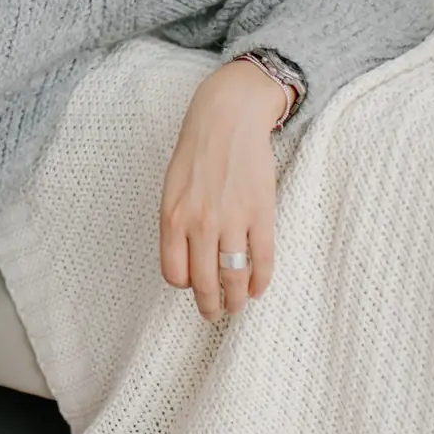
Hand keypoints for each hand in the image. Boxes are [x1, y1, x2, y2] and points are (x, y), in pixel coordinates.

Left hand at [158, 60, 288, 320]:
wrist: (227, 120)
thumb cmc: (195, 154)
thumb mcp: (171, 189)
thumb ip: (175, 225)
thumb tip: (185, 263)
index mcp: (172, 217)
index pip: (174, 273)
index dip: (184, 285)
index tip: (192, 286)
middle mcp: (200, 224)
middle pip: (204, 283)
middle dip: (209, 305)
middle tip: (213, 313)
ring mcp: (232, 220)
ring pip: (233, 278)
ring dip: (235, 300)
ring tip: (236, 306)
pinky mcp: (260, 214)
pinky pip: (262, 260)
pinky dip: (260, 282)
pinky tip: (257, 289)